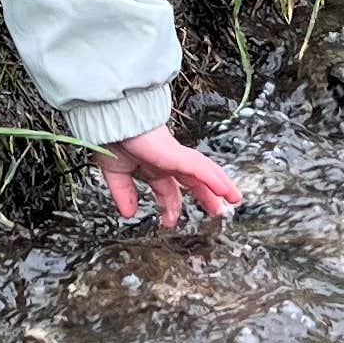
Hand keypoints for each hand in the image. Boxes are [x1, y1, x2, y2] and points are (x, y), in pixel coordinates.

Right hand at [98, 127, 242, 228]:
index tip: (170, 222)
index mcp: (152, 166)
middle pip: (193, 180)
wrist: (109, 120)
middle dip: (206, 196)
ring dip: (220, 186)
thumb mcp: (116, 172)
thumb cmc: (111, 137)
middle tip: (217, 211)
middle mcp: (167, 161)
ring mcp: (174, 156)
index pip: (167, 189)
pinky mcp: (177, 154)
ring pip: (204, 173)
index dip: (171, 206)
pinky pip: (200, 168)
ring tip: (234, 199)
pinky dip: (214, 179)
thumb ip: (124, 193)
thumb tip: (128, 213)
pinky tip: (225, 190)